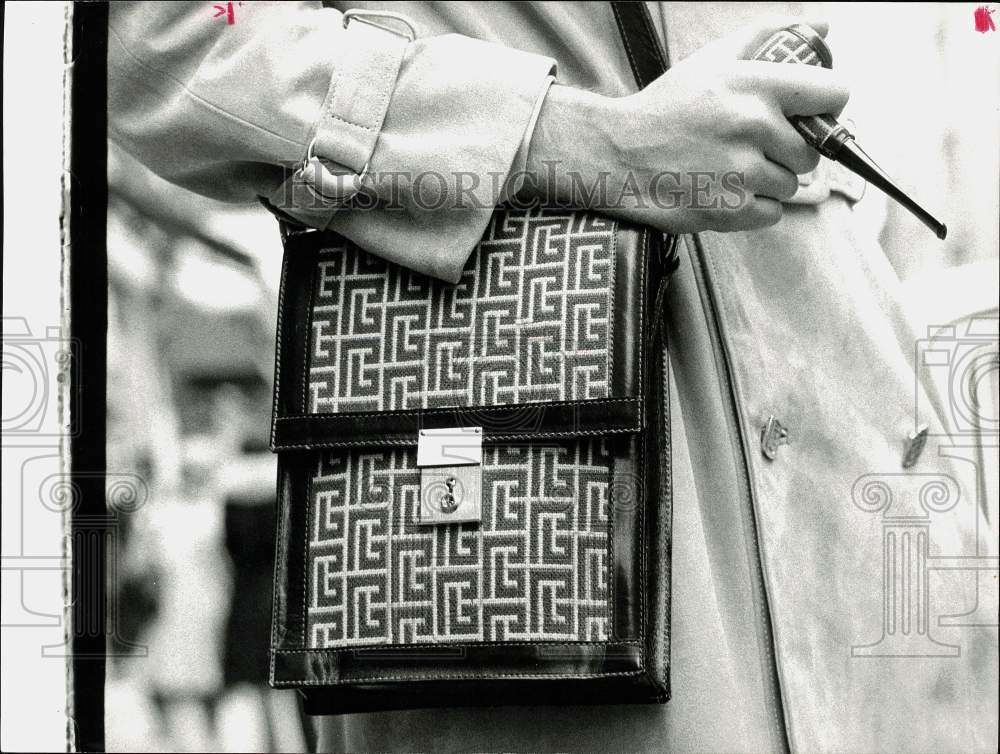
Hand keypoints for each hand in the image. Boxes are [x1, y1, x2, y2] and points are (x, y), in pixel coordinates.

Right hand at [523, 17, 849, 232]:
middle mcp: (753, 127)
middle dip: (789, 151)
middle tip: (753, 147)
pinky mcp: (732, 210)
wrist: (618, 156)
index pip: (835, 95)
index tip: (808, 114)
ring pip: (792, 185)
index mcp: (755, 86)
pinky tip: (725, 190)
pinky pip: (772, 213)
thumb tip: (821, 25)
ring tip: (731, 169)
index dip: (825, 106)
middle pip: (812, 151)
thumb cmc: (666, 109)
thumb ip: (768, 37)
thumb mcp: (712, 61)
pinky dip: (753, 208)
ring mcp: (743, 172)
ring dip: (769, 181)